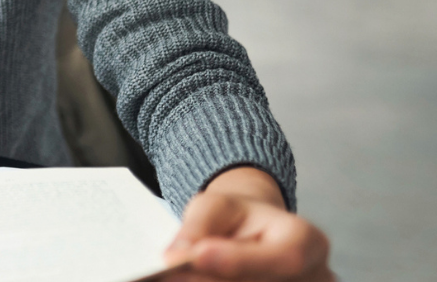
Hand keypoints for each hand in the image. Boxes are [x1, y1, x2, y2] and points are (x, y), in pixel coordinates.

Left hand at [163, 167, 332, 281]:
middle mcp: (313, 276)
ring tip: (175, 276)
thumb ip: (198, 228)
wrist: (251, 233)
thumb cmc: (236, 218)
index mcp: (308, 240)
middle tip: (169, 274)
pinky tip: (193, 279)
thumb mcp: (214, 207)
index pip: (286, 257)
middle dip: (213, 279)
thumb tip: (176, 256)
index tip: (199, 254)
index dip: (241, 261)